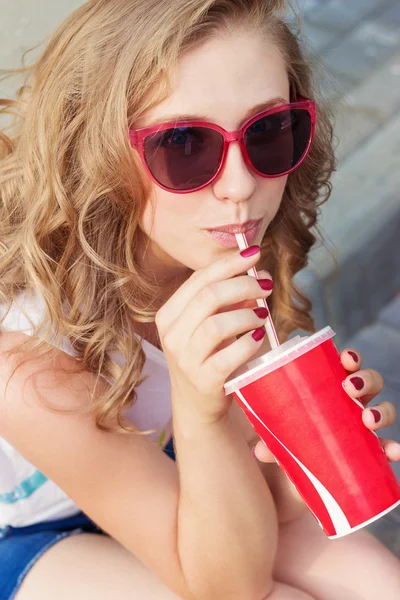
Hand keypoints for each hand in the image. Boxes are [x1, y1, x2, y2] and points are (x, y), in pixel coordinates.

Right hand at [155, 246, 273, 424]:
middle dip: (243, 285)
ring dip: (247, 314)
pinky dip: (248, 343)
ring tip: (262, 316)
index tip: (254, 253)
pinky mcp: (203, 380)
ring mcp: (184, 359)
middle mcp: (172, 334)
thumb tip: (259, 273)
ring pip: (216, 324)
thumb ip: (230, 299)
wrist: (198, 405)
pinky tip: (259, 337)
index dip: (228, 263)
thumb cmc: (207, 357)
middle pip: (208, 297)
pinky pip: (228, 356)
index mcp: (169, 314)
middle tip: (266, 287)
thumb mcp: (211, 325)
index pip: (198, 279)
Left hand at [253, 347, 399, 463]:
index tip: (346, 358)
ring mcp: (362, 426)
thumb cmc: (291, 444)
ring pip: (383, 408)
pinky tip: (394, 451)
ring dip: (381, 410)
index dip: (351, 358)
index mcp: (329, 390)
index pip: (345, 366)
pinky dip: (394, 447)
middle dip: (365, 379)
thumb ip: (271, 442)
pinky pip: (388, 446)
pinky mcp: (370, 452)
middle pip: (369, 382)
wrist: (299, 482)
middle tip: (351, 388)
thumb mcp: (279, 439)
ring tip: (368, 419)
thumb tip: (260, 450)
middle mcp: (350, 403)